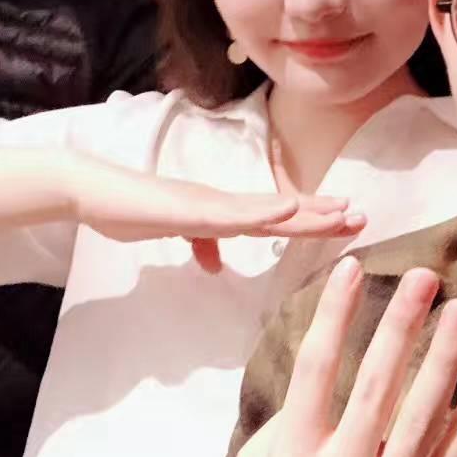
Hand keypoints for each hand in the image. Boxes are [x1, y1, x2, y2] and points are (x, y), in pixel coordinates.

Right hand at [66, 156, 365, 270]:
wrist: (92, 190)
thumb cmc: (130, 210)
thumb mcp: (172, 234)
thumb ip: (199, 244)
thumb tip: (217, 265)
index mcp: (221, 213)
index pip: (276, 220)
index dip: (311, 221)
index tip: (346, 224)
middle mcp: (222, 204)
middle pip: (282, 212)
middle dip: (323, 216)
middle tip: (364, 217)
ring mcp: (208, 204)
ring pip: (266, 211)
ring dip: (306, 213)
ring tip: (341, 213)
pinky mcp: (189, 208)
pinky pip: (232, 213)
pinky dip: (263, 211)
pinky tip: (289, 210)